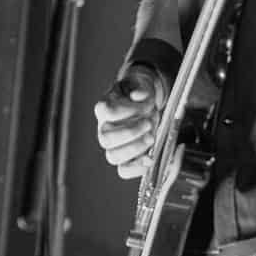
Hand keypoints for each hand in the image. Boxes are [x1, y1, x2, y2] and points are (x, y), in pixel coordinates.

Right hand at [95, 64, 165, 179]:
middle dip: (131, 132)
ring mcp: (113, 145)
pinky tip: (150, 158)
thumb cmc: (140, 94)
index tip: (145, 105)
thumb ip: (141, 88)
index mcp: (105, 108)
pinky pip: (124, 170)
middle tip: (149, 124)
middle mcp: (104, 128)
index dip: (127, 110)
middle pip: (106, 139)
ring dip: (135, 149)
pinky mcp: (125, 157)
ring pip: (113, 156)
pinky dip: (137, 168)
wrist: (145, 103)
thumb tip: (139, 96)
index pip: (107, 111)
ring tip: (151, 138)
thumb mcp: (141, 85)